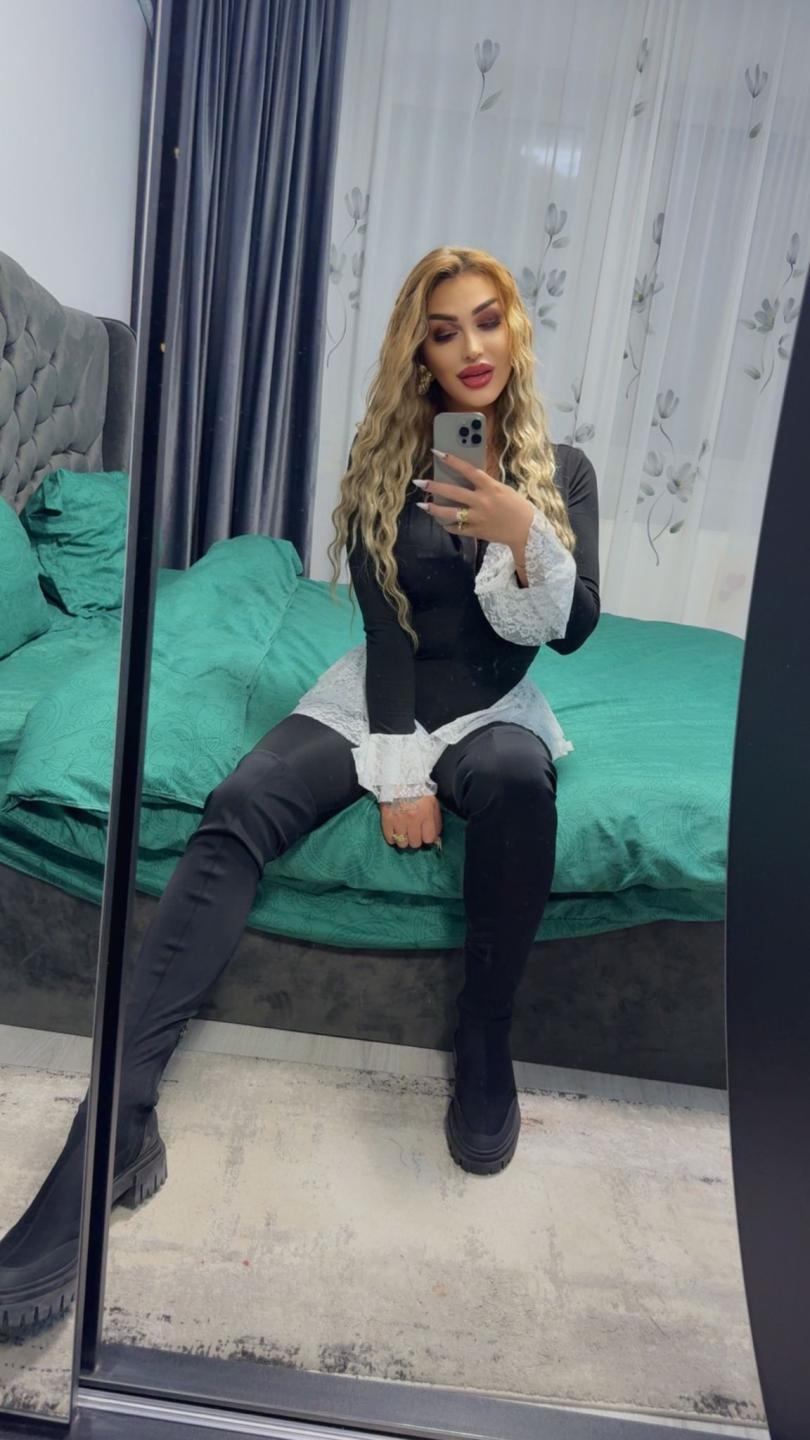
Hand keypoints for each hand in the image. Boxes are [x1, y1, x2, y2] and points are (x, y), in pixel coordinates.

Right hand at [379, 794, 442, 849]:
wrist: (400, 778)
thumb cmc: (418, 790)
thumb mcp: (433, 803)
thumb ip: (435, 822)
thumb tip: (436, 839)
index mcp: (426, 814)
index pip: (428, 838)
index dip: (427, 837)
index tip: (425, 834)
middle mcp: (413, 819)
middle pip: (415, 843)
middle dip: (416, 839)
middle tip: (414, 833)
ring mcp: (399, 820)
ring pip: (402, 843)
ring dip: (404, 840)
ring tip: (404, 833)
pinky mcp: (387, 819)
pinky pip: (390, 838)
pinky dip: (392, 838)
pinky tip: (395, 833)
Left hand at [412, 449, 535, 546]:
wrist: (525, 529)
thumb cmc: (515, 505)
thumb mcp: (502, 489)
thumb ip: (485, 484)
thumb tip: (466, 478)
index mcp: (490, 487)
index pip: (468, 470)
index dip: (452, 460)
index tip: (437, 453)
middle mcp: (482, 501)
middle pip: (453, 492)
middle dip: (434, 487)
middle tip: (418, 482)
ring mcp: (478, 518)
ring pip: (450, 513)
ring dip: (434, 509)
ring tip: (422, 505)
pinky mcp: (477, 531)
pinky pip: (458, 529)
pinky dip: (448, 525)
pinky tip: (441, 522)